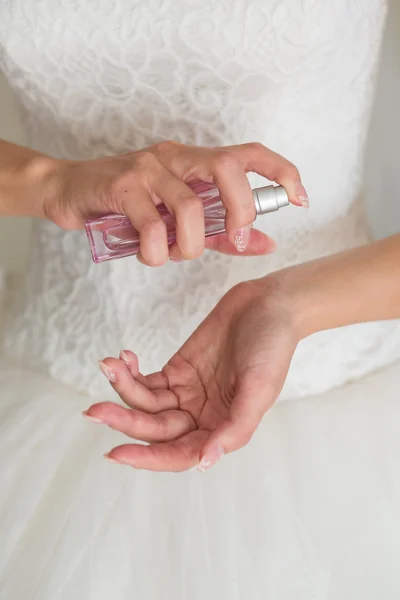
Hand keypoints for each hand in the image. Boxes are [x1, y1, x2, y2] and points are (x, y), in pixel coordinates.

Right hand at [43, 140, 305, 264]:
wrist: (68, 191)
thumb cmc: (128, 206)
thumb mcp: (181, 220)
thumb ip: (223, 231)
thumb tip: (264, 243)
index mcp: (196, 162)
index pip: (248, 154)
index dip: (280, 172)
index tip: (299, 199)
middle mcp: (176, 157)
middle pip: (227, 168)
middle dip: (239, 210)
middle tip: (231, 240)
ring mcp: (148, 168)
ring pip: (189, 206)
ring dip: (189, 244)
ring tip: (173, 254)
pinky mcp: (121, 184)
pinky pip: (151, 224)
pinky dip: (156, 251)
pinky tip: (146, 252)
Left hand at [84, 275, 298, 471]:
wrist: (268, 305)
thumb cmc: (273, 347)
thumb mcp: (260, 388)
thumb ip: (235, 427)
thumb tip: (206, 461)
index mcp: (222, 429)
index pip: (179, 453)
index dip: (147, 458)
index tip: (116, 452)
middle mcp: (201, 417)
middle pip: (155, 429)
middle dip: (124, 420)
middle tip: (94, 411)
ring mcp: (187, 393)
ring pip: (146, 404)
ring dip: (123, 390)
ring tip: (109, 365)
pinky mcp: (178, 370)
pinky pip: (147, 381)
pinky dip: (131, 373)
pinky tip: (122, 359)